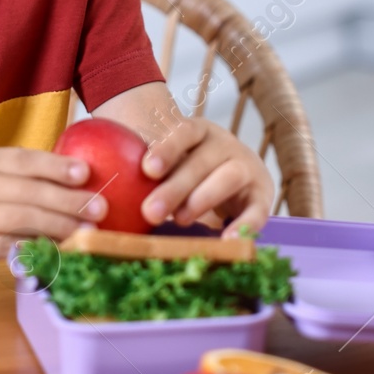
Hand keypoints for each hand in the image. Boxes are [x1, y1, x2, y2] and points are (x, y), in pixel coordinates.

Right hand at [0, 147, 106, 269]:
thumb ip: (20, 175)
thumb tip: (75, 182)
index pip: (26, 160)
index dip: (57, 166)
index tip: (86, 173)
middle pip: (29, 192)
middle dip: (68, 201)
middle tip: (100, 209)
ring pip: (19, 220)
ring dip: (57, 227)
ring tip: (84, 232)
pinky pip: (3, 248)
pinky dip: (31, 250)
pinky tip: (54, 253)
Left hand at [138, 117, 274, 237]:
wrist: (236, 176)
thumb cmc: (189, 174)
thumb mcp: (173, 166)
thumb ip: (150, 176)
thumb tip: (110, 199)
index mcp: (200, 133)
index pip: (185, 132)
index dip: (167, 148)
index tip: (147, 169)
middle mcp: (226, 145)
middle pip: (201, 161)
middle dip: (175, 187)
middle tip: (150, 212)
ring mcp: (247, 167)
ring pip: (229, 176)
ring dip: (202, 199)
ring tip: (180, 221)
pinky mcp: (262, 195)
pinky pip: (258, 209)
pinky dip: (244, 225)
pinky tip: (227, 240)